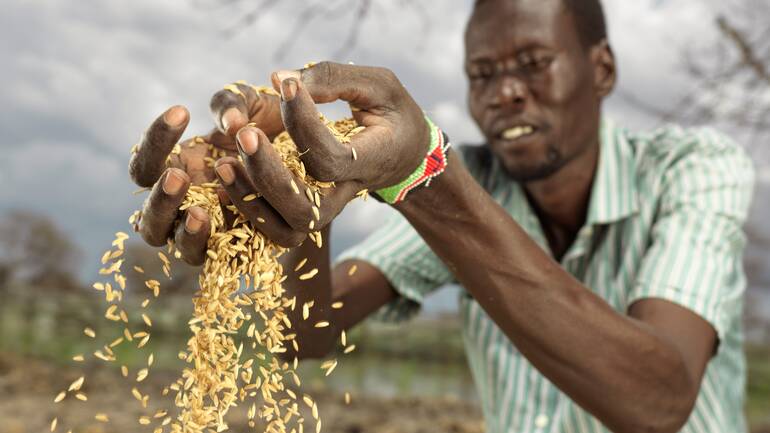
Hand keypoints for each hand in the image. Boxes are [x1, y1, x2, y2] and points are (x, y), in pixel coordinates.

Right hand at [128, 83, 282, 264]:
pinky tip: (228, 225)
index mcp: (173, 173)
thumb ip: (232, 105)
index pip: (145, 167)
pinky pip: (220, 258)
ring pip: (180, 246)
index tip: (182, 111)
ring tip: (199, 213)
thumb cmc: (268, 128)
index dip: (155, 142)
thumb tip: (233, 124)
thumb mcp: (250, 106)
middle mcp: (184, 209)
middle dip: (160, 200)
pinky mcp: (238, 252)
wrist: (307, 160)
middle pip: (148, 220)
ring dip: (186, 231)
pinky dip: (221, 244)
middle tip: (178, 175)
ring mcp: (209, 234)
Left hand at [215, 61, 429, 247]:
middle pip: (305, 207)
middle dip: (269, 175)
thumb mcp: (379, 86)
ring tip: (224, 163)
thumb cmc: (393, 114)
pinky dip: (247, 207)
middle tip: (245, 134)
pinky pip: (276, 227)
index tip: (286, 85)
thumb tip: (280, 78)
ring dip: (251, 198)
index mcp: (371, 163)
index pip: (329, 157)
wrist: (405, 155)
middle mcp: (348, 194)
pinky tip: (226, 175)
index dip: (303, 123)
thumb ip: (334, 79)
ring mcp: (328, 208)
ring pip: (288, 226)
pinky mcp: (309, 210)